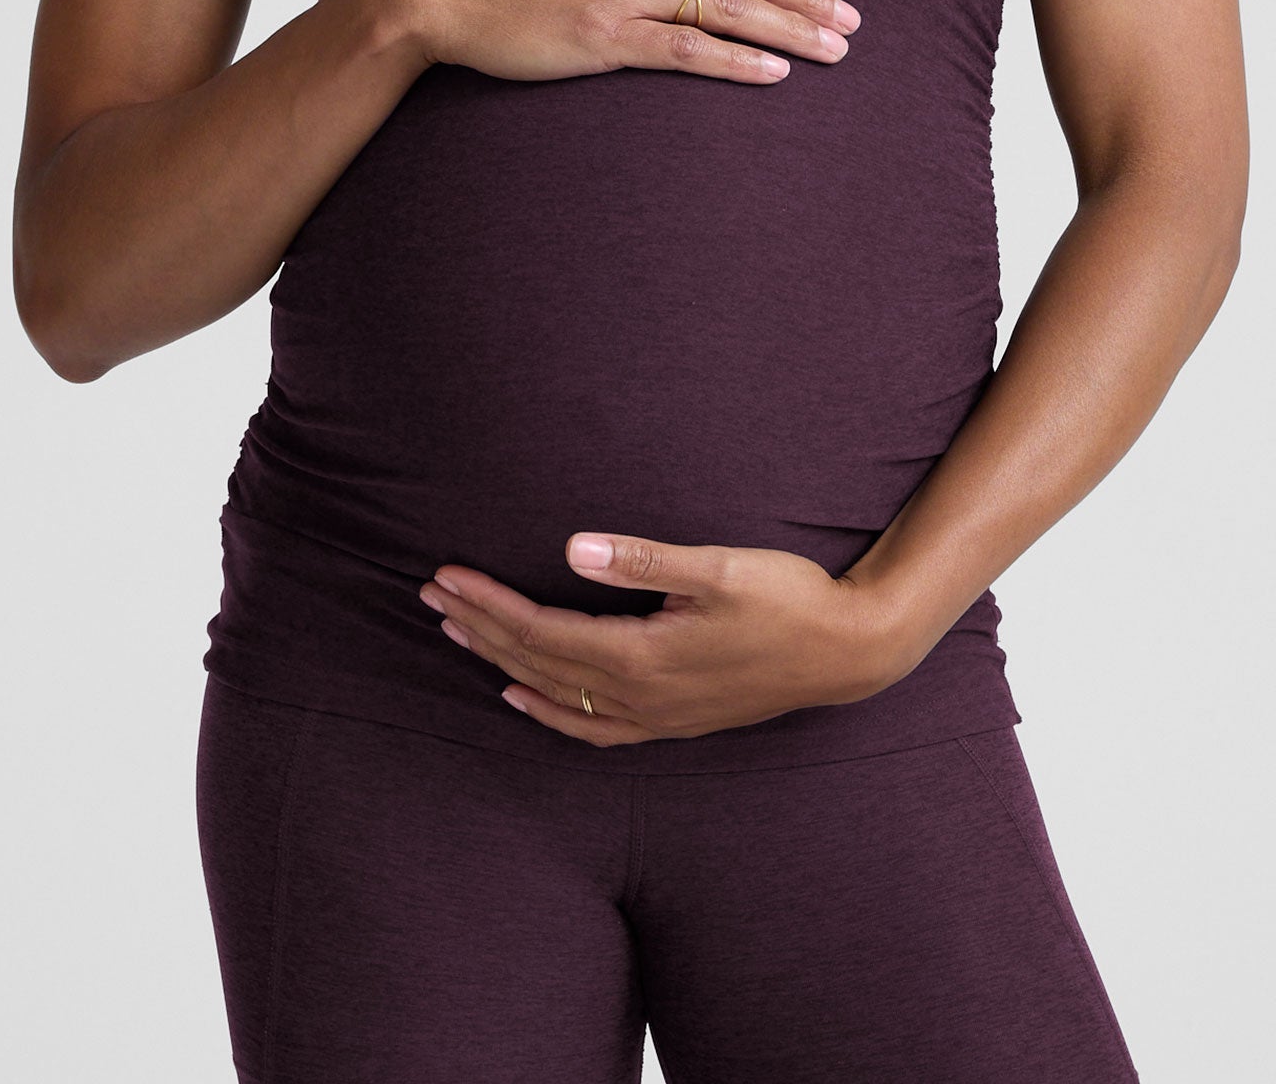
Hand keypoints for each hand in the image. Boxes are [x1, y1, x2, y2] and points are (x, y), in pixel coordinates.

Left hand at [415, 530, 908, 746]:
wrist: (847, 653)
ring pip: (555, 693)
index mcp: (643, 656)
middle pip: (537, 662)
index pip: (541, 630)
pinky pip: (590, 727)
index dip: (489, 604)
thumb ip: (645, 561)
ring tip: (456, 635)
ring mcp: (655, 716)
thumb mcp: (721, 568)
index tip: (445, 577)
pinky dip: (548, 712)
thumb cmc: (788, 599)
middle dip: (479, 628)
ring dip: (501, 663)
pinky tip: (521, 697)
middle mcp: (639, 695)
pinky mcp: (671, 722)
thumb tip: (572, 548)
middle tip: (428, 596)